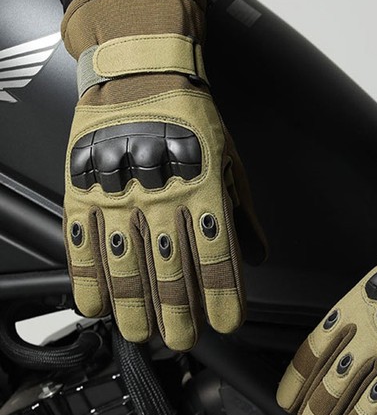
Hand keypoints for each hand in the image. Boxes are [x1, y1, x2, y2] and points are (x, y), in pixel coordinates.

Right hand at [62, 0, 265, 350]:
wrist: (142, 73)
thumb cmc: (191, 118)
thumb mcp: (230, 160)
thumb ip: (243, 212)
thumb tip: (257, 255)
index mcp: (204, 188)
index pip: (216, 253)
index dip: (222, 293)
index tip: (227, 322)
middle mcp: (162, 196)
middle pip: (170, 267)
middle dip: (177, 311)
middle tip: (182, 340)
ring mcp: (119, 193)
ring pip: (125, 262)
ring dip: (133, 305)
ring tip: (140, 335)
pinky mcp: (85, 187)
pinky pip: (82, 238)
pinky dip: (86, 274)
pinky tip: (94, 304)